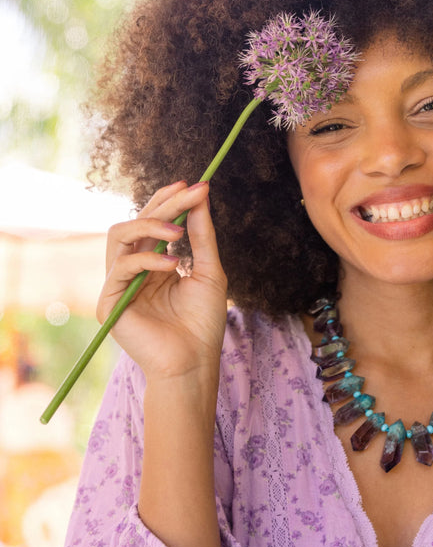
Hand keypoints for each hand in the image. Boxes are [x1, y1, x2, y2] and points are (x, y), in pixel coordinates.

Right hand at [98, 181, 227, 380]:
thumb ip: (202, 236)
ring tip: (179, 233)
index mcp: (154, 264)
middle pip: (136, 222)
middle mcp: (133, 271)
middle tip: (189, 192)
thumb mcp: (209, 272)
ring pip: (120, 236)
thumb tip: (201, 196)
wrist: (195, 363)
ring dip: (151, 225)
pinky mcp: (109, 301)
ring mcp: (119, 285)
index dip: (169, 201)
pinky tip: (174, 265)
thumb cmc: (204, 323)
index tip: (193, 184)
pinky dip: (148, 260)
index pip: (154, 223)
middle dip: (164, 204)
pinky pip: (121, 267)